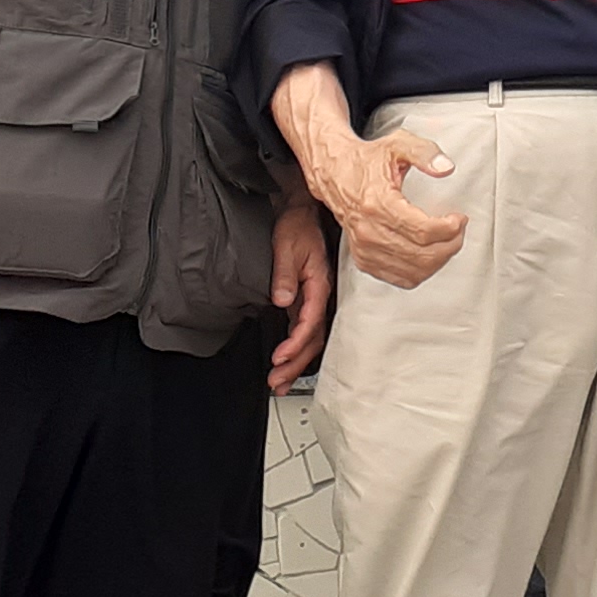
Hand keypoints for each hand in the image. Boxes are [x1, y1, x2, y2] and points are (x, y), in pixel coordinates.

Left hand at [267, 200, 336, 386]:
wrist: (300, 213)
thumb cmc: (297, 226)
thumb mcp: (287, 246)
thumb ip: (285, 274)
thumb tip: (282, 300)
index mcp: (320, 284)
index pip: (311, 321)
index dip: (296, 342)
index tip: (280, 356)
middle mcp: (320, 296)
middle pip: (313, 338)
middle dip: (295, 363)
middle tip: (276, 380)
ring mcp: (314, 300)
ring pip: (311, 339)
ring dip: (296, 363)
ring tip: (279, 382)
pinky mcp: (305, 301)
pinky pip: (305, 331)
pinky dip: (295, 350)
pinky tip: (285, 363)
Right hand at [306, 121, 467, 287]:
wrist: (335, 174)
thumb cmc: (365, 161)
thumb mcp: (398, 145)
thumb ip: (425, 153)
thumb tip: (445, 167)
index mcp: (377, 203)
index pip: (422, 230)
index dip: (449, 228)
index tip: (458, 219)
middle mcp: (368, 230)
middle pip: (421, 255)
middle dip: (450, 245)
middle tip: (457, 230)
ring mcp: (365, 248)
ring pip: (413, 272)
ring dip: (439, 260)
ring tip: (447, 241)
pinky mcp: (364, 260)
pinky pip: (400, 279)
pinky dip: (421, 271)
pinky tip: (428, 254)